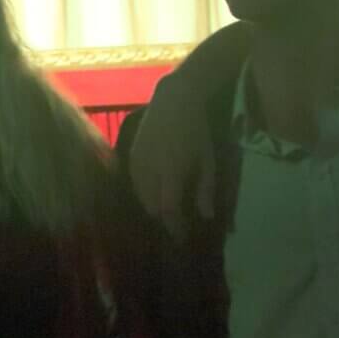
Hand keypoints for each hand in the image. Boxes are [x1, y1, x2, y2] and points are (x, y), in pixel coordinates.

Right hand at [126, 80, 219, 243]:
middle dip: (165, 218)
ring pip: (142, 198)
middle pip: (152, 207)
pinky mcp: (130, 156)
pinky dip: (145, 194)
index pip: (168, 208)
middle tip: (177, 224)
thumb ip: (206, 189)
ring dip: (154, 207)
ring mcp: (137, 162)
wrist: (173, 100)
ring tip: (167, 209)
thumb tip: (207, 216)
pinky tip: (156, 193)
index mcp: (171, 170)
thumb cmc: (196, 130)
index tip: (182, 237)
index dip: (174, 226)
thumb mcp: (208, 159)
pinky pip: (135, 185)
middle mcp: (150, 169)